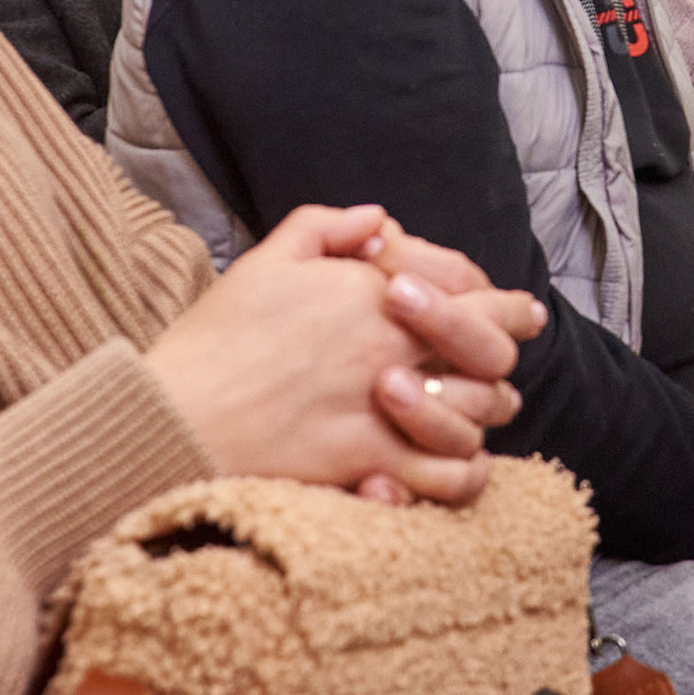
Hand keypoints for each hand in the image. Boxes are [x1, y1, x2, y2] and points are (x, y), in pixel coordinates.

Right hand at [148, 204, 541, 505]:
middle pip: (491, 348)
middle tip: (509, 356)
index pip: (470, 287)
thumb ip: (327, 226)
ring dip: (484, 409)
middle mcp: (392, 346)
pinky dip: (465, 473)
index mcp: (373, 292)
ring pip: (480, 412)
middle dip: (507, 349)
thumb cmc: (216, 337)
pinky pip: (450, 475)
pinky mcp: (372, 462)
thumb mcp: (267, 260)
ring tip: (478, 408)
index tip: (518, 308)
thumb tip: (380, 219)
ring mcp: (387, 408)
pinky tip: (459, 466)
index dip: (503, 298)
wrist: (175, 413)